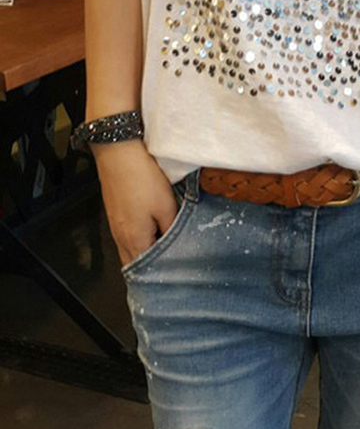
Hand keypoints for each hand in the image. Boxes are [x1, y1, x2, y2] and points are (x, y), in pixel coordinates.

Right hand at [93, 141, 177, 266]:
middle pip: (135, 263)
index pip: (144, 269)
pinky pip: (128, 236)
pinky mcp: (116, 214)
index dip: (159, 274)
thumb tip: (176, 244)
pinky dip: (140, 240)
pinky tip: (153, 232)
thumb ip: (171, 229)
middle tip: (171, 268)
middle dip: (151, 268)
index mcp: (134, 239)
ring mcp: (115, 226)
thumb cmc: (142, 178)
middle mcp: (120, 237)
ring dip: (146, 252)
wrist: (119, 153)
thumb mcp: (166, 205)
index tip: (173, 276)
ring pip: (131, 249)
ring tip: (165, 252)